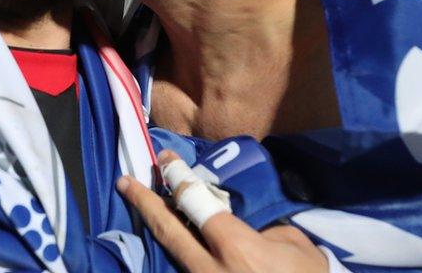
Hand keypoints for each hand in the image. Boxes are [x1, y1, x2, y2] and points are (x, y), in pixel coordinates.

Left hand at [116, 151, 327, 272]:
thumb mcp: (295, 247)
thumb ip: (262, 227)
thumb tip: (238, 217)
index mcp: (237, 249)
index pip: (196, 204)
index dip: (178, 177)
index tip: (166, 160)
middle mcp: (212, 270)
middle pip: (168, 231)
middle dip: (145, 203)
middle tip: (125, 182)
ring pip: (171, 255)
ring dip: (157, 229)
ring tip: (142, 207)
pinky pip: (185, 268)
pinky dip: (174, 253)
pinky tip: (170, 237)